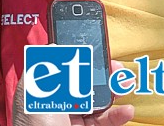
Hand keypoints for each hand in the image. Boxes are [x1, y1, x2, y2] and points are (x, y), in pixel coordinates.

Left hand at [12, 61, 133, 125]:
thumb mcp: (37, 93)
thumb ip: (46, 70)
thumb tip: (54, 46)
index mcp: (41, 89)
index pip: (61, 66)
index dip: (79, 57)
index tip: (95, 50)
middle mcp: (56, 102)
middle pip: (83, 82)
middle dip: (102, 74)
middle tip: (117, 69)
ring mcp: (71, 118)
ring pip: (97, 101)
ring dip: (114, 93)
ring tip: (125, 87)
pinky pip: (104, 121)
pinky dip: (117, 116)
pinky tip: (126, 111)